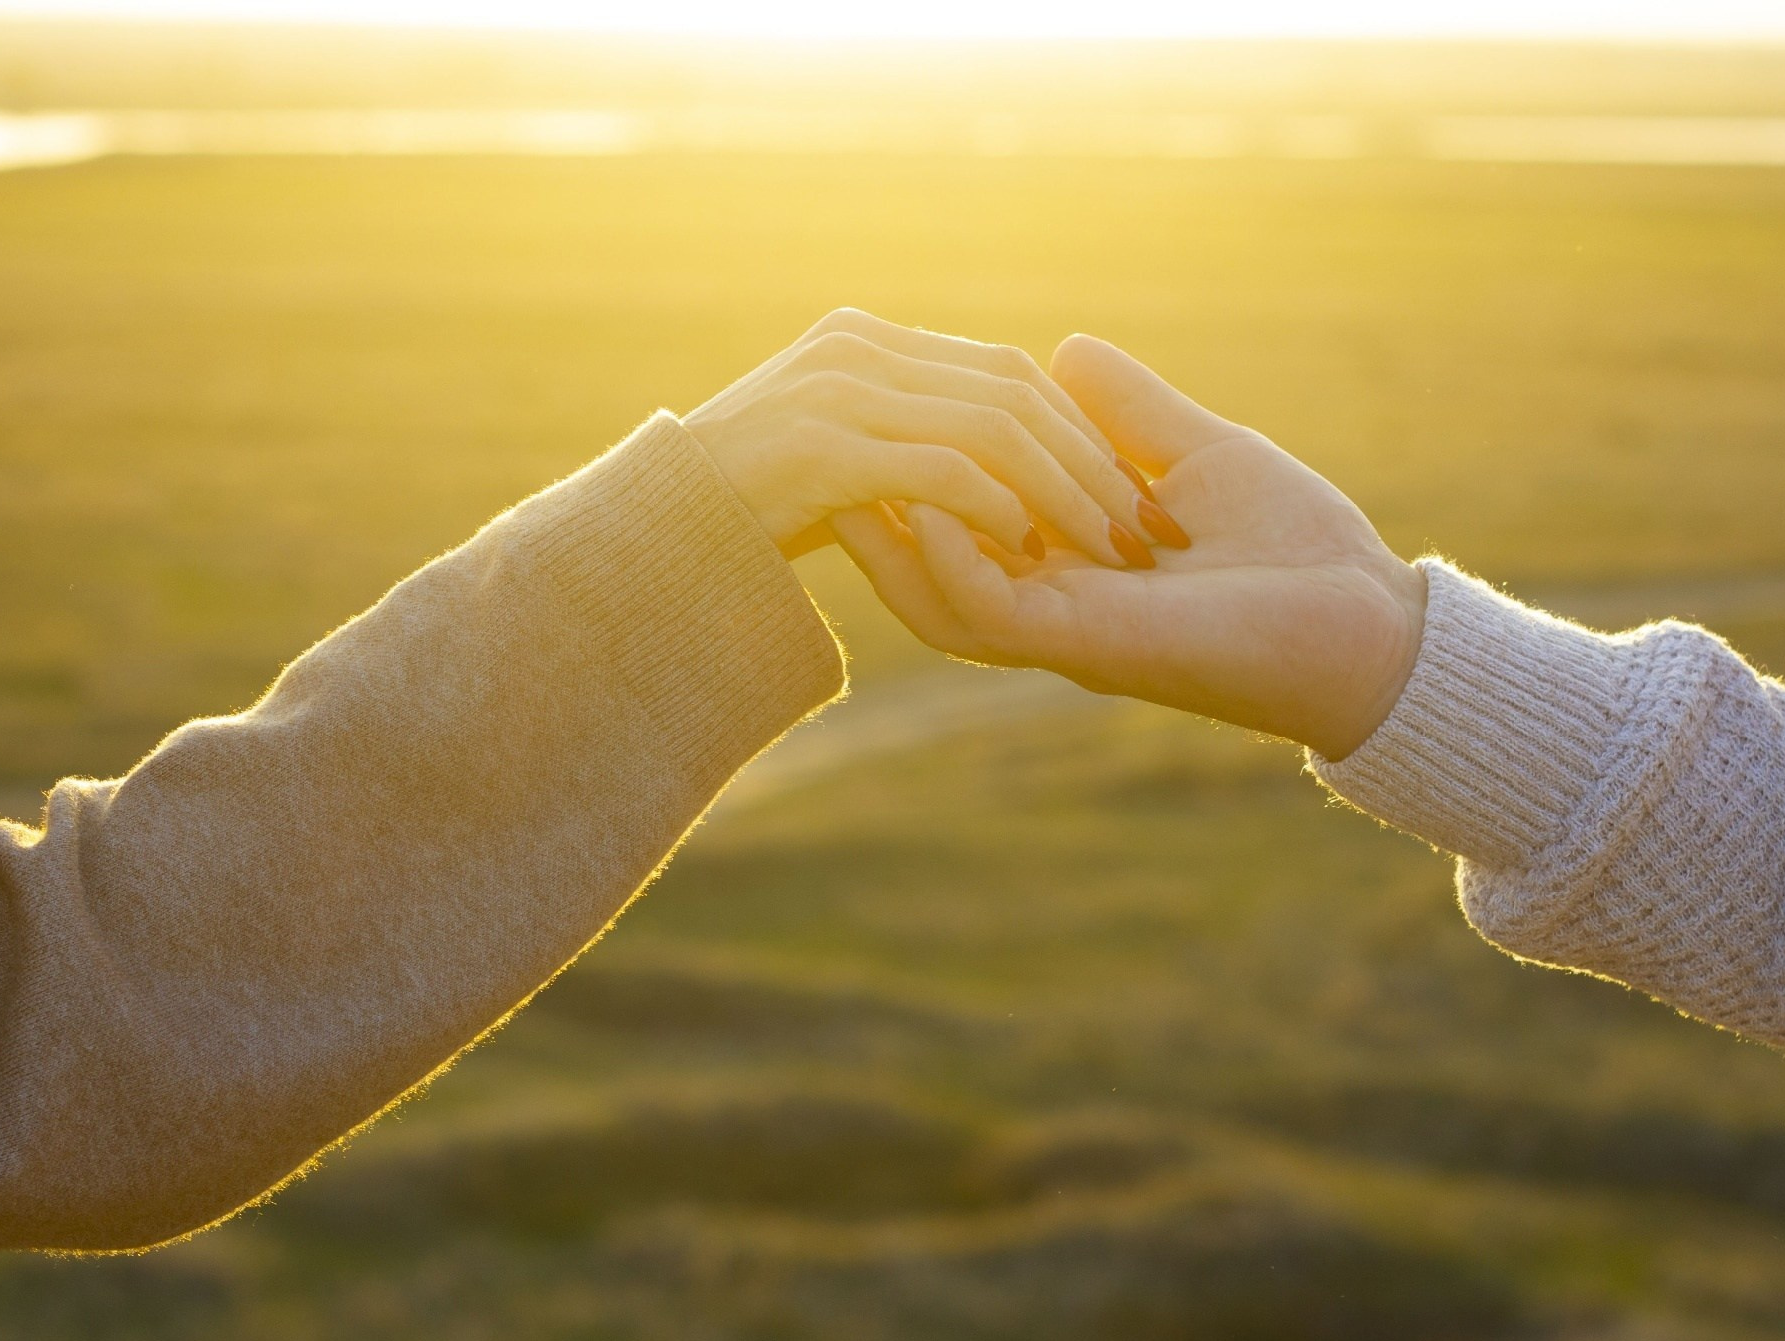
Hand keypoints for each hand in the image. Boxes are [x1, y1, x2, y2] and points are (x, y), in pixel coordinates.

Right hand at [687, 309, 1156, 568]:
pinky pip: (945, 471)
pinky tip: (1032, 552)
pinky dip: (999, 508)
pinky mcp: (825, 449)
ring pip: (992, 428)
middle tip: (1140, 523)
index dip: (1075, 430)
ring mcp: (838, 394)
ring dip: (1060, 491)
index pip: (1004, 372)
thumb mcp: (827, 458)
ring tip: (1106, 546)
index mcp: (866, 343)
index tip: (1125, 491)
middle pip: (1013, 390)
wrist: (643, 540)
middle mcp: (857, 351)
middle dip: (1087, 460)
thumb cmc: (736, 518)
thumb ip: (895, 444)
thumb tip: (981, 474)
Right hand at [832, 336, 1428, 760]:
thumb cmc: (1300, 551)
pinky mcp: (1092, 644)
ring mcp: (1068, 632)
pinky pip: (992, 608)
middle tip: (819, 451)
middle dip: (869, 516)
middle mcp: (1055, 609)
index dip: (909, 477)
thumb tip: (1065, 350)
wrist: (1368, 623)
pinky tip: (928, 502)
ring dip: (888, 540)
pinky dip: (952, 556)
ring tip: (842, 474)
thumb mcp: (1200, 460)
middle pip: (925, 572)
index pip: (959, 530)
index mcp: (1070, 572)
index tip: (872, 414)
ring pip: (938, 599)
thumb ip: (1129, 414)